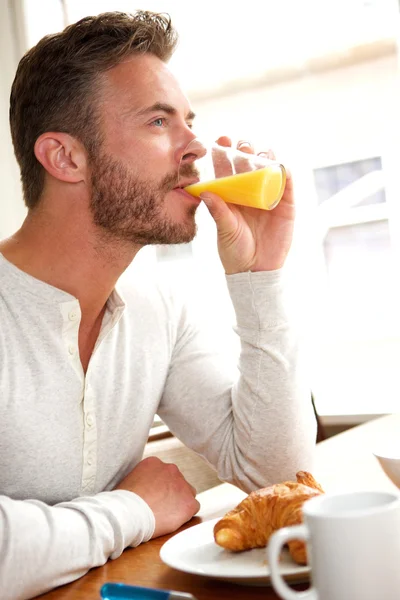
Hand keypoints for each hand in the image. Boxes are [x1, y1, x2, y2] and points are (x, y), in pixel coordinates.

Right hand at [114, 456, 199, 537]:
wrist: (128, 513)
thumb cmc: (122, 502)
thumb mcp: (129, 480)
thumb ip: (141, 479)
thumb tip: (142, 488)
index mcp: (155, 463)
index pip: (164, 474)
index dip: (159, 488)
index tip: (152, 498)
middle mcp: (171, 469)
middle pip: (177, 482)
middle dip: (171, 494)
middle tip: (160, 508)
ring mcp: (182, 484)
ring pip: (187, 494)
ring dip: (180, 503)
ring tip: (166, 515)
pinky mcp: (189, 502)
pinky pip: (193, 507)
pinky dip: (185, 515)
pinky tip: (172, 521)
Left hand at [200, 137, 294, 273]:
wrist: (255, 270)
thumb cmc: (235, 250)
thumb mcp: (225, 229)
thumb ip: (217, 211)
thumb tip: (204, 192)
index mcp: (231, 195)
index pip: (227, 169)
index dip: (223, 153)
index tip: (219, 140)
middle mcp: (249, 192)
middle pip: (248, 164)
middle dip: (244, 150)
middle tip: (240, 146)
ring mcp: (268, 197)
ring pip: (268, 169)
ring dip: (264, 157)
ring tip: (257, 152)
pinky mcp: (286, 205)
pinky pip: (287, 184)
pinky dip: (285, 172)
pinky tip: (279, 164)